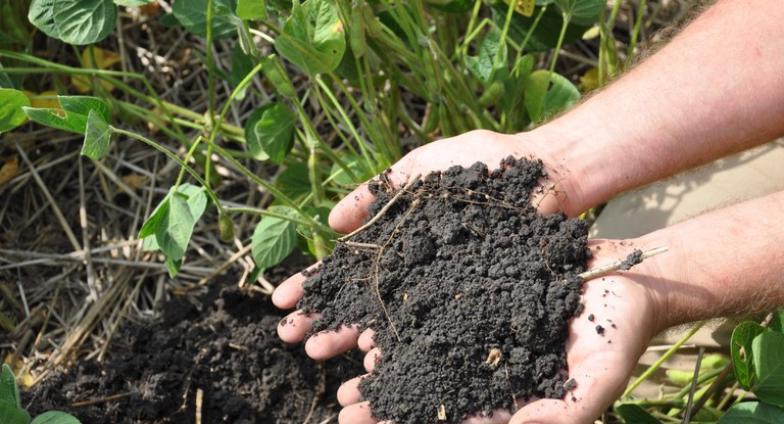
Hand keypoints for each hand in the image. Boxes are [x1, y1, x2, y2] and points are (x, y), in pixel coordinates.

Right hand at [273, 129, 587, 358]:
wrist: (542, 172)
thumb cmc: (482, 164)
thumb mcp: (421, 168)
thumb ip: (377, 190)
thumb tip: (330, 222)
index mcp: (398, 240)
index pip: (347, 267)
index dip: (315, 284)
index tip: (282, 301)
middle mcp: (414, 270)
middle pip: (360, 299)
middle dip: (324, 318)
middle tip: (291, 339)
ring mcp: (441, 289)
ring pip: (388, 319)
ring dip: (351, 337)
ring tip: (318, 354)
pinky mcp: (472, 302)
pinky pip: (432, 326)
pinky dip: (402, 343)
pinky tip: (375, 359)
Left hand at [335, 240, 668, 423]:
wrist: (627, 275)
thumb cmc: (617, 335)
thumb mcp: (595, 381)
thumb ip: (561, 417)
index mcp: (504, 396)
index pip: (449, 420)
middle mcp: (483, 365)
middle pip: (424, 390)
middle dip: (384, 405)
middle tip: (342, 410)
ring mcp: (476, 326)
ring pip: (418, 348)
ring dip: (380, 360)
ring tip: (337, 367)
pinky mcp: (473, 287)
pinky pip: (429, 301)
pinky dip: (396, 310)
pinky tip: (367, 314)